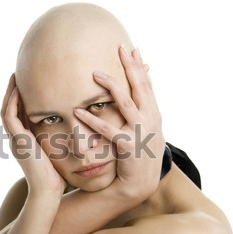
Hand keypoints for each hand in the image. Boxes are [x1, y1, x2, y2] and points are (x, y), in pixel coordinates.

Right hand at [1, 75, 66, 197]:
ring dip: (9, 93)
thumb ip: (59, 141)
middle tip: (17, 75)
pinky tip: (17, 90)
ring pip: (6, 111)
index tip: (27, 85)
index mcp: (24, 141)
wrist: (48, 192)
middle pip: (10, 110)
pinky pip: (10, 118)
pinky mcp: (17, 141)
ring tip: (15, 77)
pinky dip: (12, 103)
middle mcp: (16, 139)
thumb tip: (75, 132)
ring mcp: (15, 140)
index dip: (21, 99)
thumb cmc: (56, 177)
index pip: (19, 115)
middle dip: (12, 92)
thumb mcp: (58, 154)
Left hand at [74, 45, 164, 199]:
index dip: (139, 67)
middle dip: (130, 66)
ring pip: (126, 103)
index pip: (147, 85)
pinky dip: (93, 121)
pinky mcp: (129, 146)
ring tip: (95, 73)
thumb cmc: (139, 155)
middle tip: (120, 48)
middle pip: (140, 87)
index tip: (132, 48)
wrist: (140, 184)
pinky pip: (109, 130)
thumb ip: (142, 110)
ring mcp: (141, 133)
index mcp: (154, 114)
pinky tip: (78, 111)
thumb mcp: (146, 130)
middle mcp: (151, 120)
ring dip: (111, 86)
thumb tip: (138, 91)